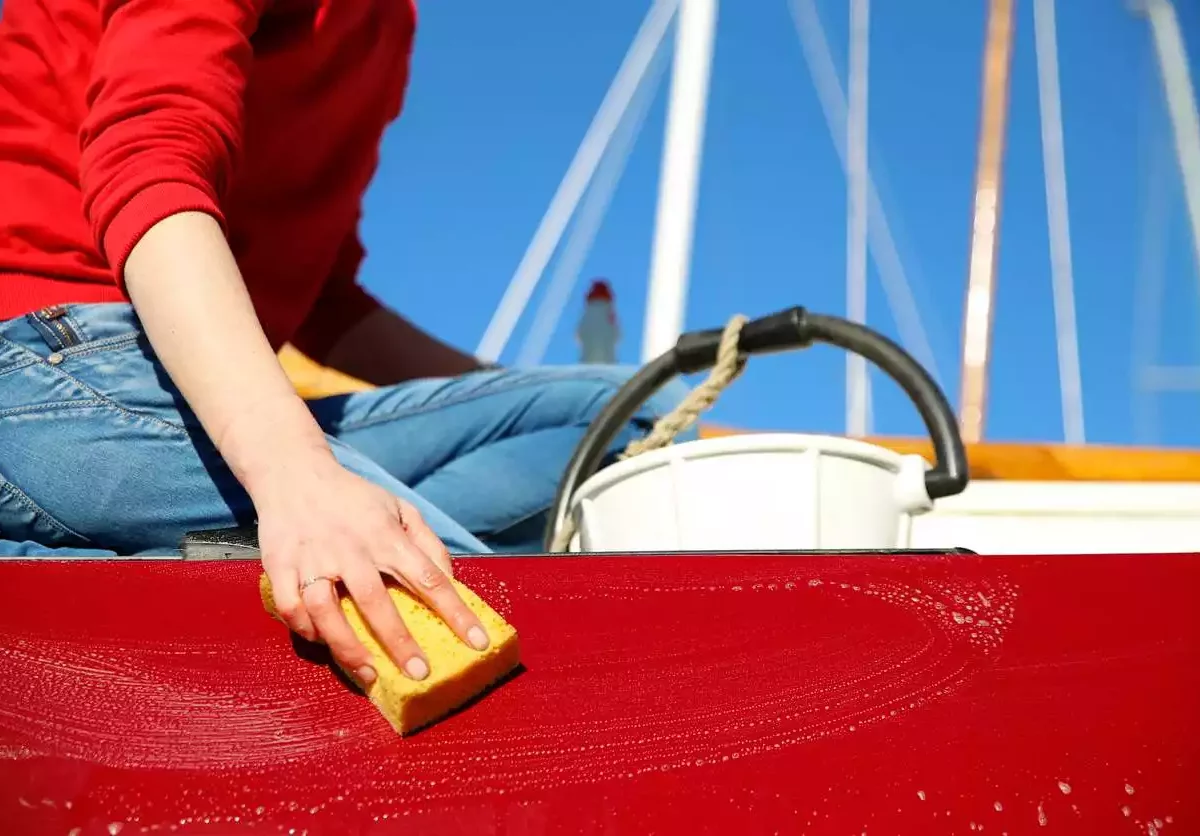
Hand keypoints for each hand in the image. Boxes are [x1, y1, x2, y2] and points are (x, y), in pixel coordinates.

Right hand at [251, 450, 490, 685]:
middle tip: (419, 673)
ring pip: (325, 610)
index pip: (429, 578)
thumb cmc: (355, 499)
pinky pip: (291, 608)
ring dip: (347, 646)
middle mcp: (350, 549)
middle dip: (399, 642)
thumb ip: (427, 542)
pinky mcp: (280, 566)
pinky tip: (322, 642)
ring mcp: (312, 559)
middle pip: (375, 601)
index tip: (477, 642)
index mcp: (385, 535)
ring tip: (369, 673)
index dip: (456, 613)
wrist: (294, 474)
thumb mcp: (399, 508)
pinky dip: (305, 630)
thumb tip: (449, 580)